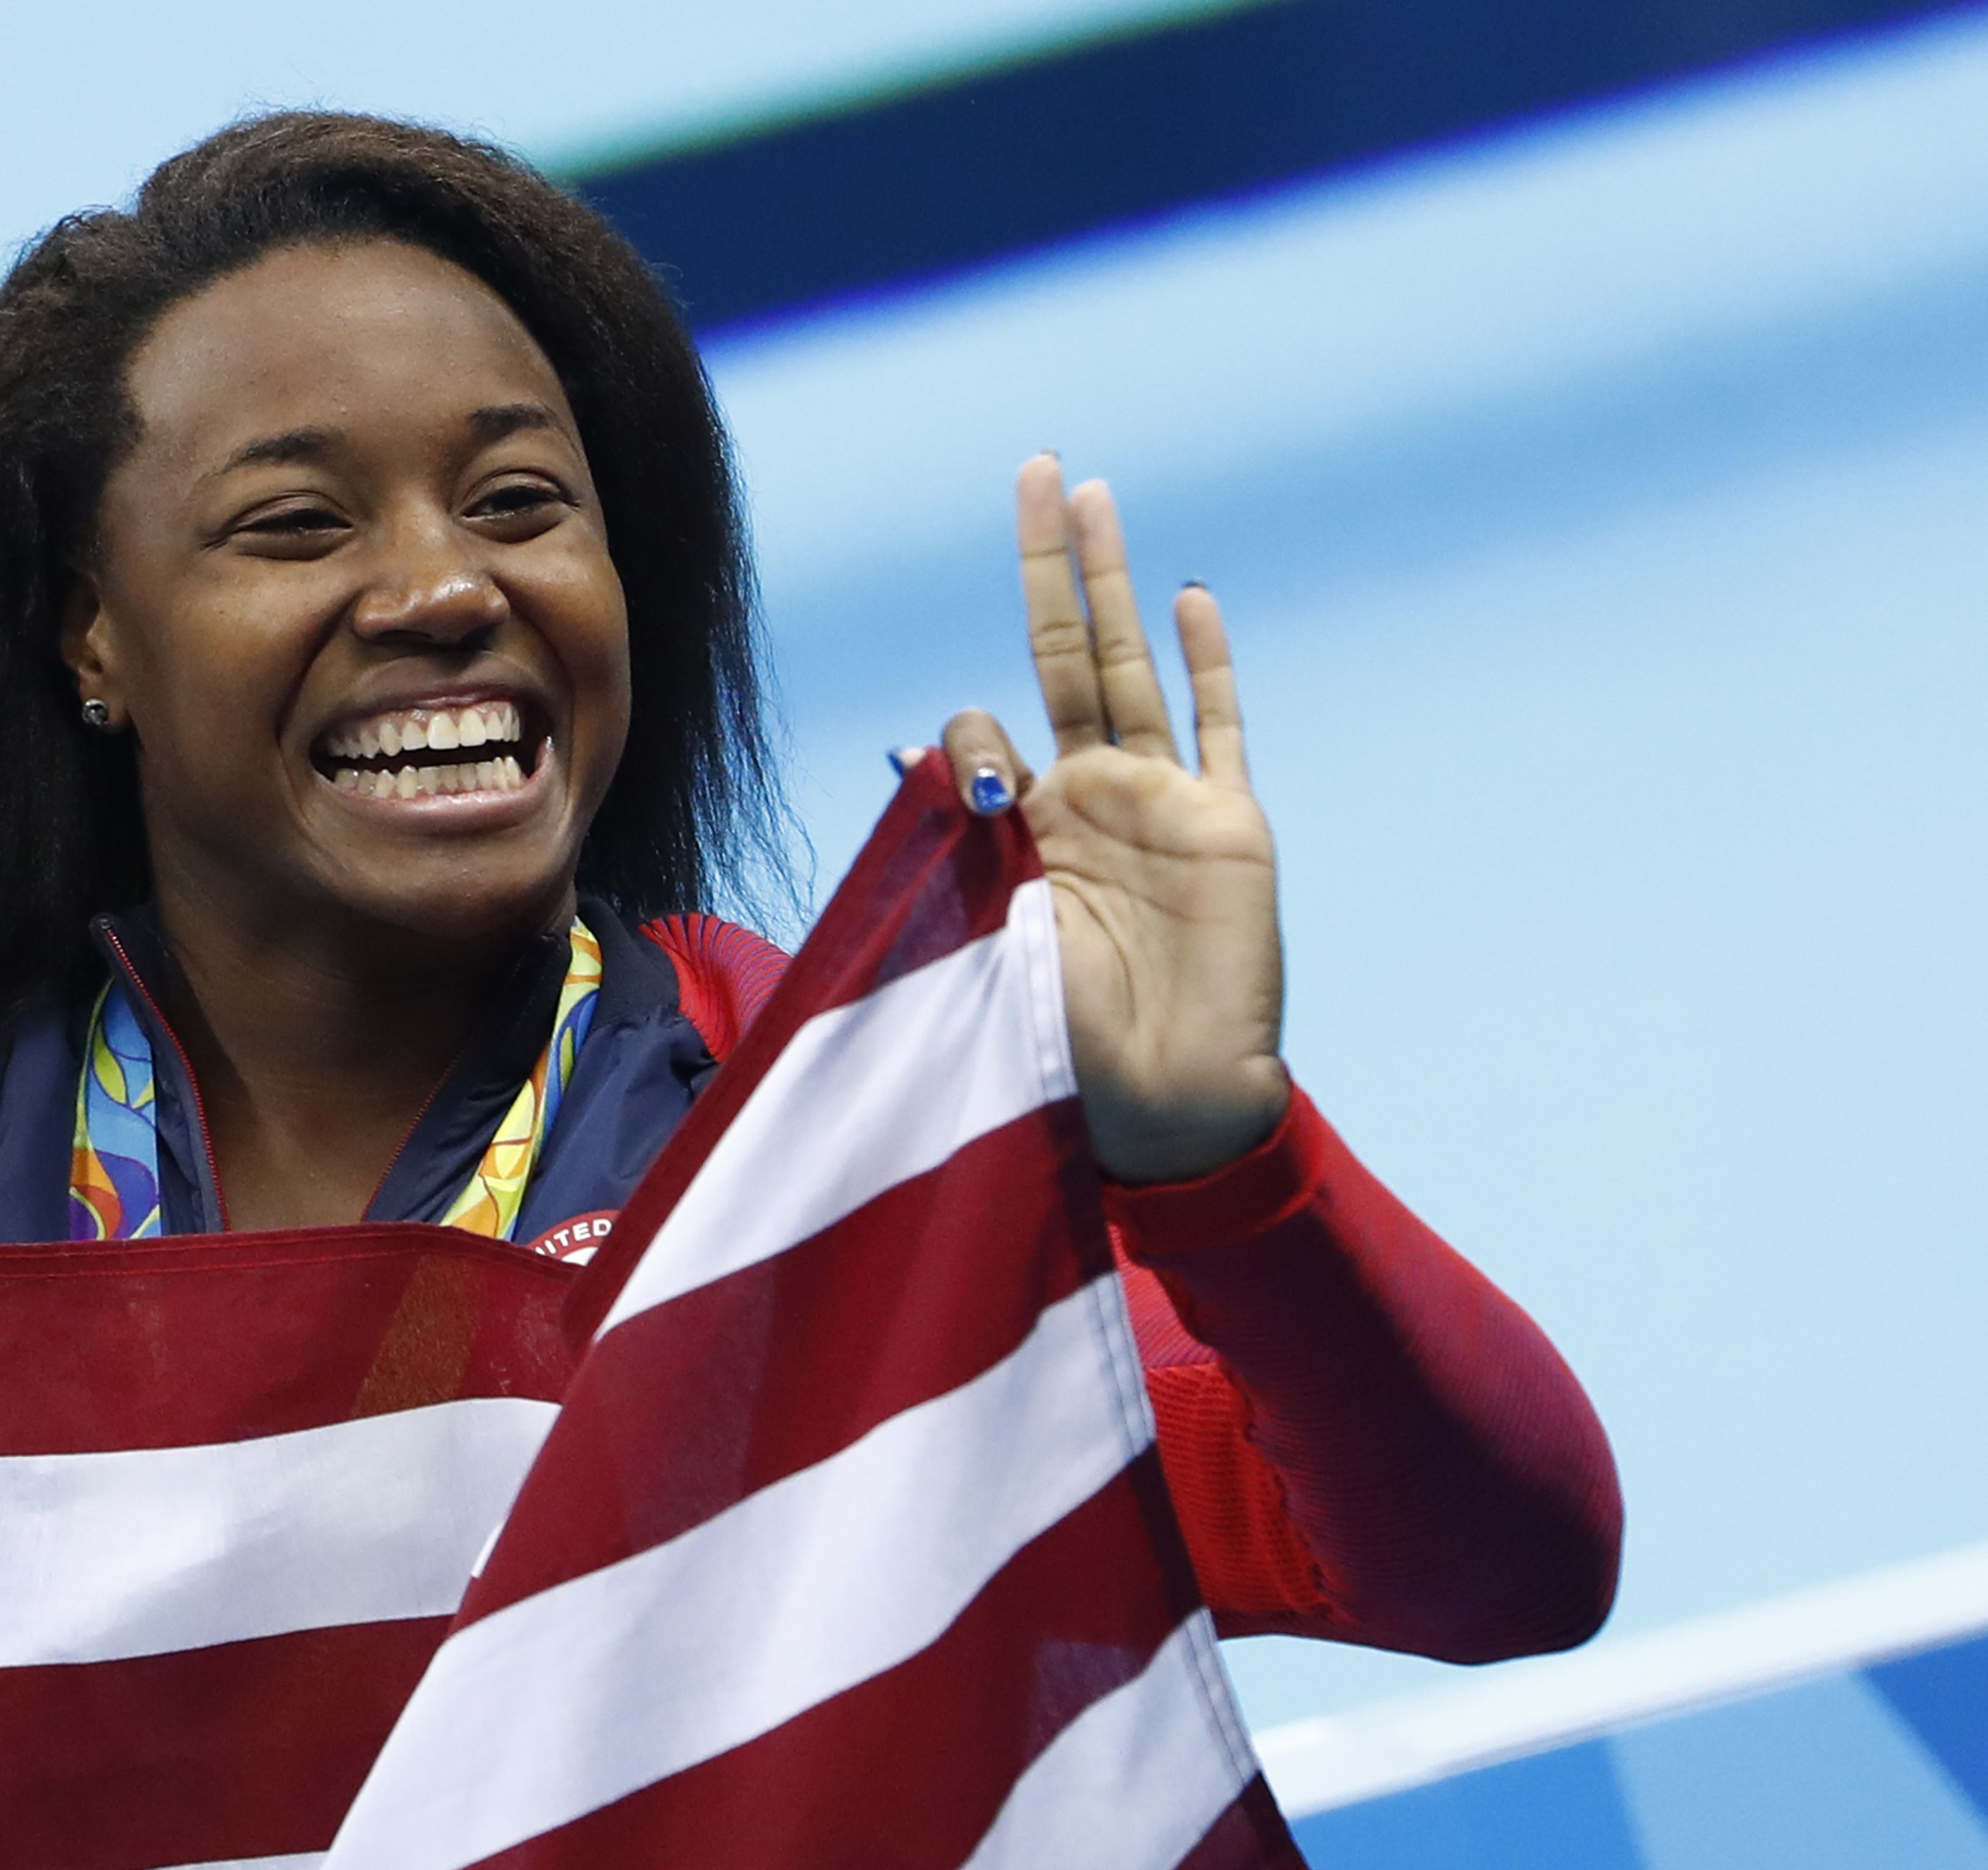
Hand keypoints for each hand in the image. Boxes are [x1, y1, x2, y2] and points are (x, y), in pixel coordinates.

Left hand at [935, 455, 1285, 1184]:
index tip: (966, 783)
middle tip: (1033, 472)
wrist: (1156, 1107)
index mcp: (1015, 832)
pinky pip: (1217, 728)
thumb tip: (932, 733)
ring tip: (1088, 494)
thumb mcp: (981, 929)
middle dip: (1047, 566)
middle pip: (1063, 654)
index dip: (961, 743)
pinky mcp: (1226, 825)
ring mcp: (1159, 806)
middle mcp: (1086, 802)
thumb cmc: (1056, 1044)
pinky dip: (1204, 663)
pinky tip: (1186, 598)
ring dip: (1110, 578)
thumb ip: (962, 833)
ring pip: (1129, 666)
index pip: (976, 738)